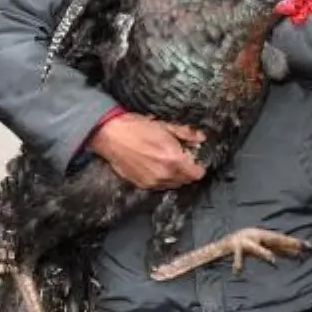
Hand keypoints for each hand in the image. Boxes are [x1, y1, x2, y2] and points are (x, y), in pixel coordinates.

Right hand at [90, 113, 206, 189]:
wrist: (110, 134)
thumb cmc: (137, 127)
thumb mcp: (166, 126)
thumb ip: (187, 133)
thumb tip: (201, 137)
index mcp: (174, 159)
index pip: (197, 174)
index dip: (199, 166)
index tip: (197, 159)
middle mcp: (165, 174)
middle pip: (187, 181)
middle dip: (188, 171)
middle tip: (184, 159)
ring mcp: (152, 181)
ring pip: (174, 185)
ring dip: (176, 176)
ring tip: (170, 162)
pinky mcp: (141, 184)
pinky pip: (160, 186)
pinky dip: (163, 179)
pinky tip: (158, 166)